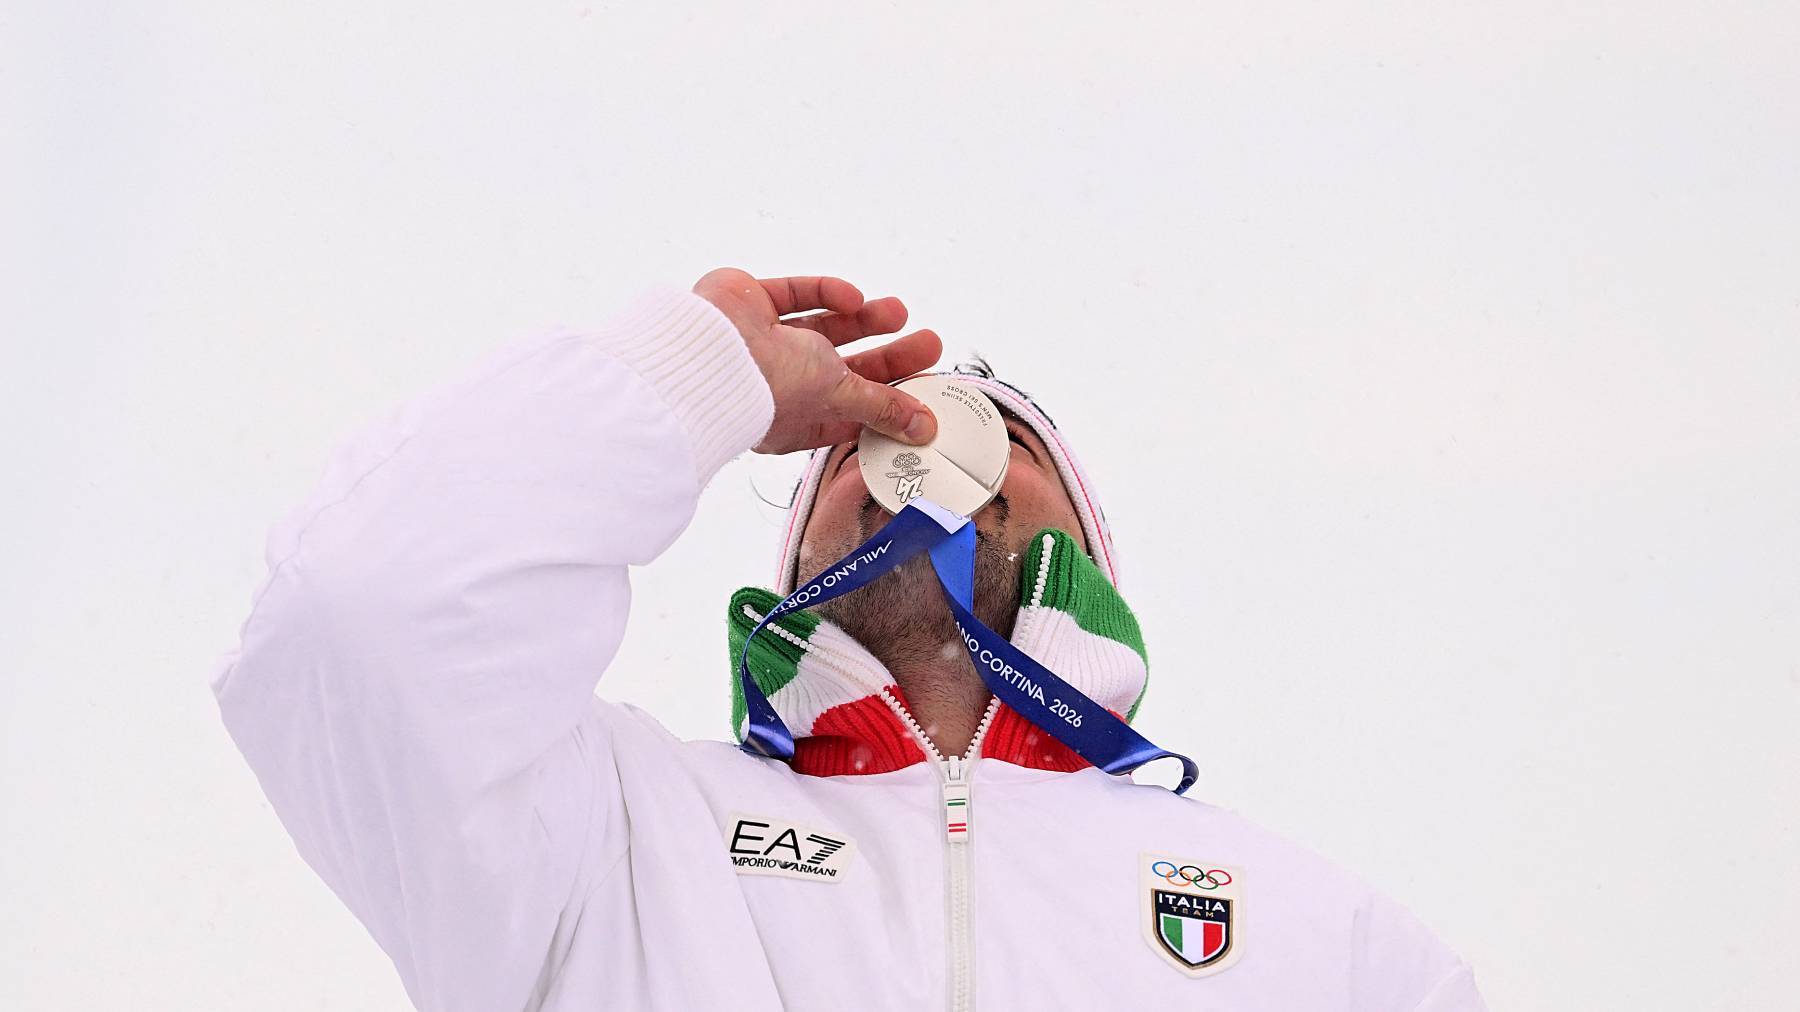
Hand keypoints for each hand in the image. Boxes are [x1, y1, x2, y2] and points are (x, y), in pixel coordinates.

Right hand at [693, 267, 942, 454]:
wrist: (706, 350)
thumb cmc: (764, 387)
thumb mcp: (838, 396)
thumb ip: (883, 406)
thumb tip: (923, 429)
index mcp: (796, 420)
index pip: (850, 413)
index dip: (886, 403)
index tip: (922, 391)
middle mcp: (779, 384)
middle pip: (845, 371)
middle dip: (888, 358)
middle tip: (928, 344)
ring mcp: (763, 343)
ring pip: (823, 330)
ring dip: (864, 320)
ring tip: (900, 311)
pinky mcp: (752, 304)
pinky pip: (794, 295)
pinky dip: (825, 293)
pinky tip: (851, 295)